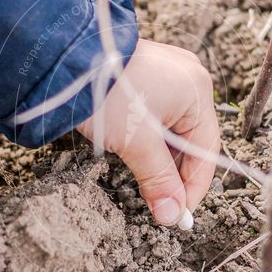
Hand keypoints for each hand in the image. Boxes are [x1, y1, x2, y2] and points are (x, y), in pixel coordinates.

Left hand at [77, 39, 219, 224]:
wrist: (65, 55)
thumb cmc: (108, 92)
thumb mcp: (137, 143)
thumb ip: (158, 181)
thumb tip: (172, 217)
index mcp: (198, 92)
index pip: (206, 152)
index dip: (193, 189)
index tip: (177, 216)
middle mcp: (189, 79)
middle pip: (191, 141)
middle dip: (174, 174)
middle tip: (158, 205)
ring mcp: (168, 74)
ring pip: (172, 130)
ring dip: (159, 158)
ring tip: (143, 181)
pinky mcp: (146, 74)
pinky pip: (157, 115)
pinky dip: (148, 138)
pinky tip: (133, 153)